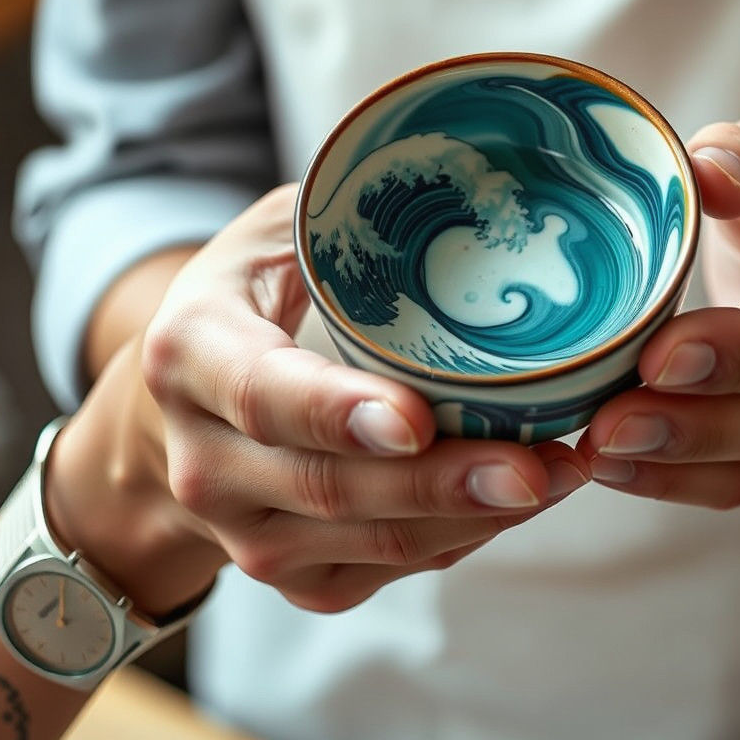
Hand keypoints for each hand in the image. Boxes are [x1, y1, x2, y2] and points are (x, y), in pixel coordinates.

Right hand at [52, 185, 589, 618]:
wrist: (177, 415)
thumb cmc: (241, 304)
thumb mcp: (271, 235)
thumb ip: (343, 208)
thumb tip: (469, 167)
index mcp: (190, 356)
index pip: (260, 393)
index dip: (337, 411)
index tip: (417, 421)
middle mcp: (205, 459)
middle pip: (327, 486)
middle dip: (441, 483)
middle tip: (541, 464)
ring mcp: (242, 532)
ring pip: (366, 543)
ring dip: (470, 517)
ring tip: (561, 473)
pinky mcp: (287, 572)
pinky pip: (381, 571)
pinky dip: (456, 540)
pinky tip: (515, 501)